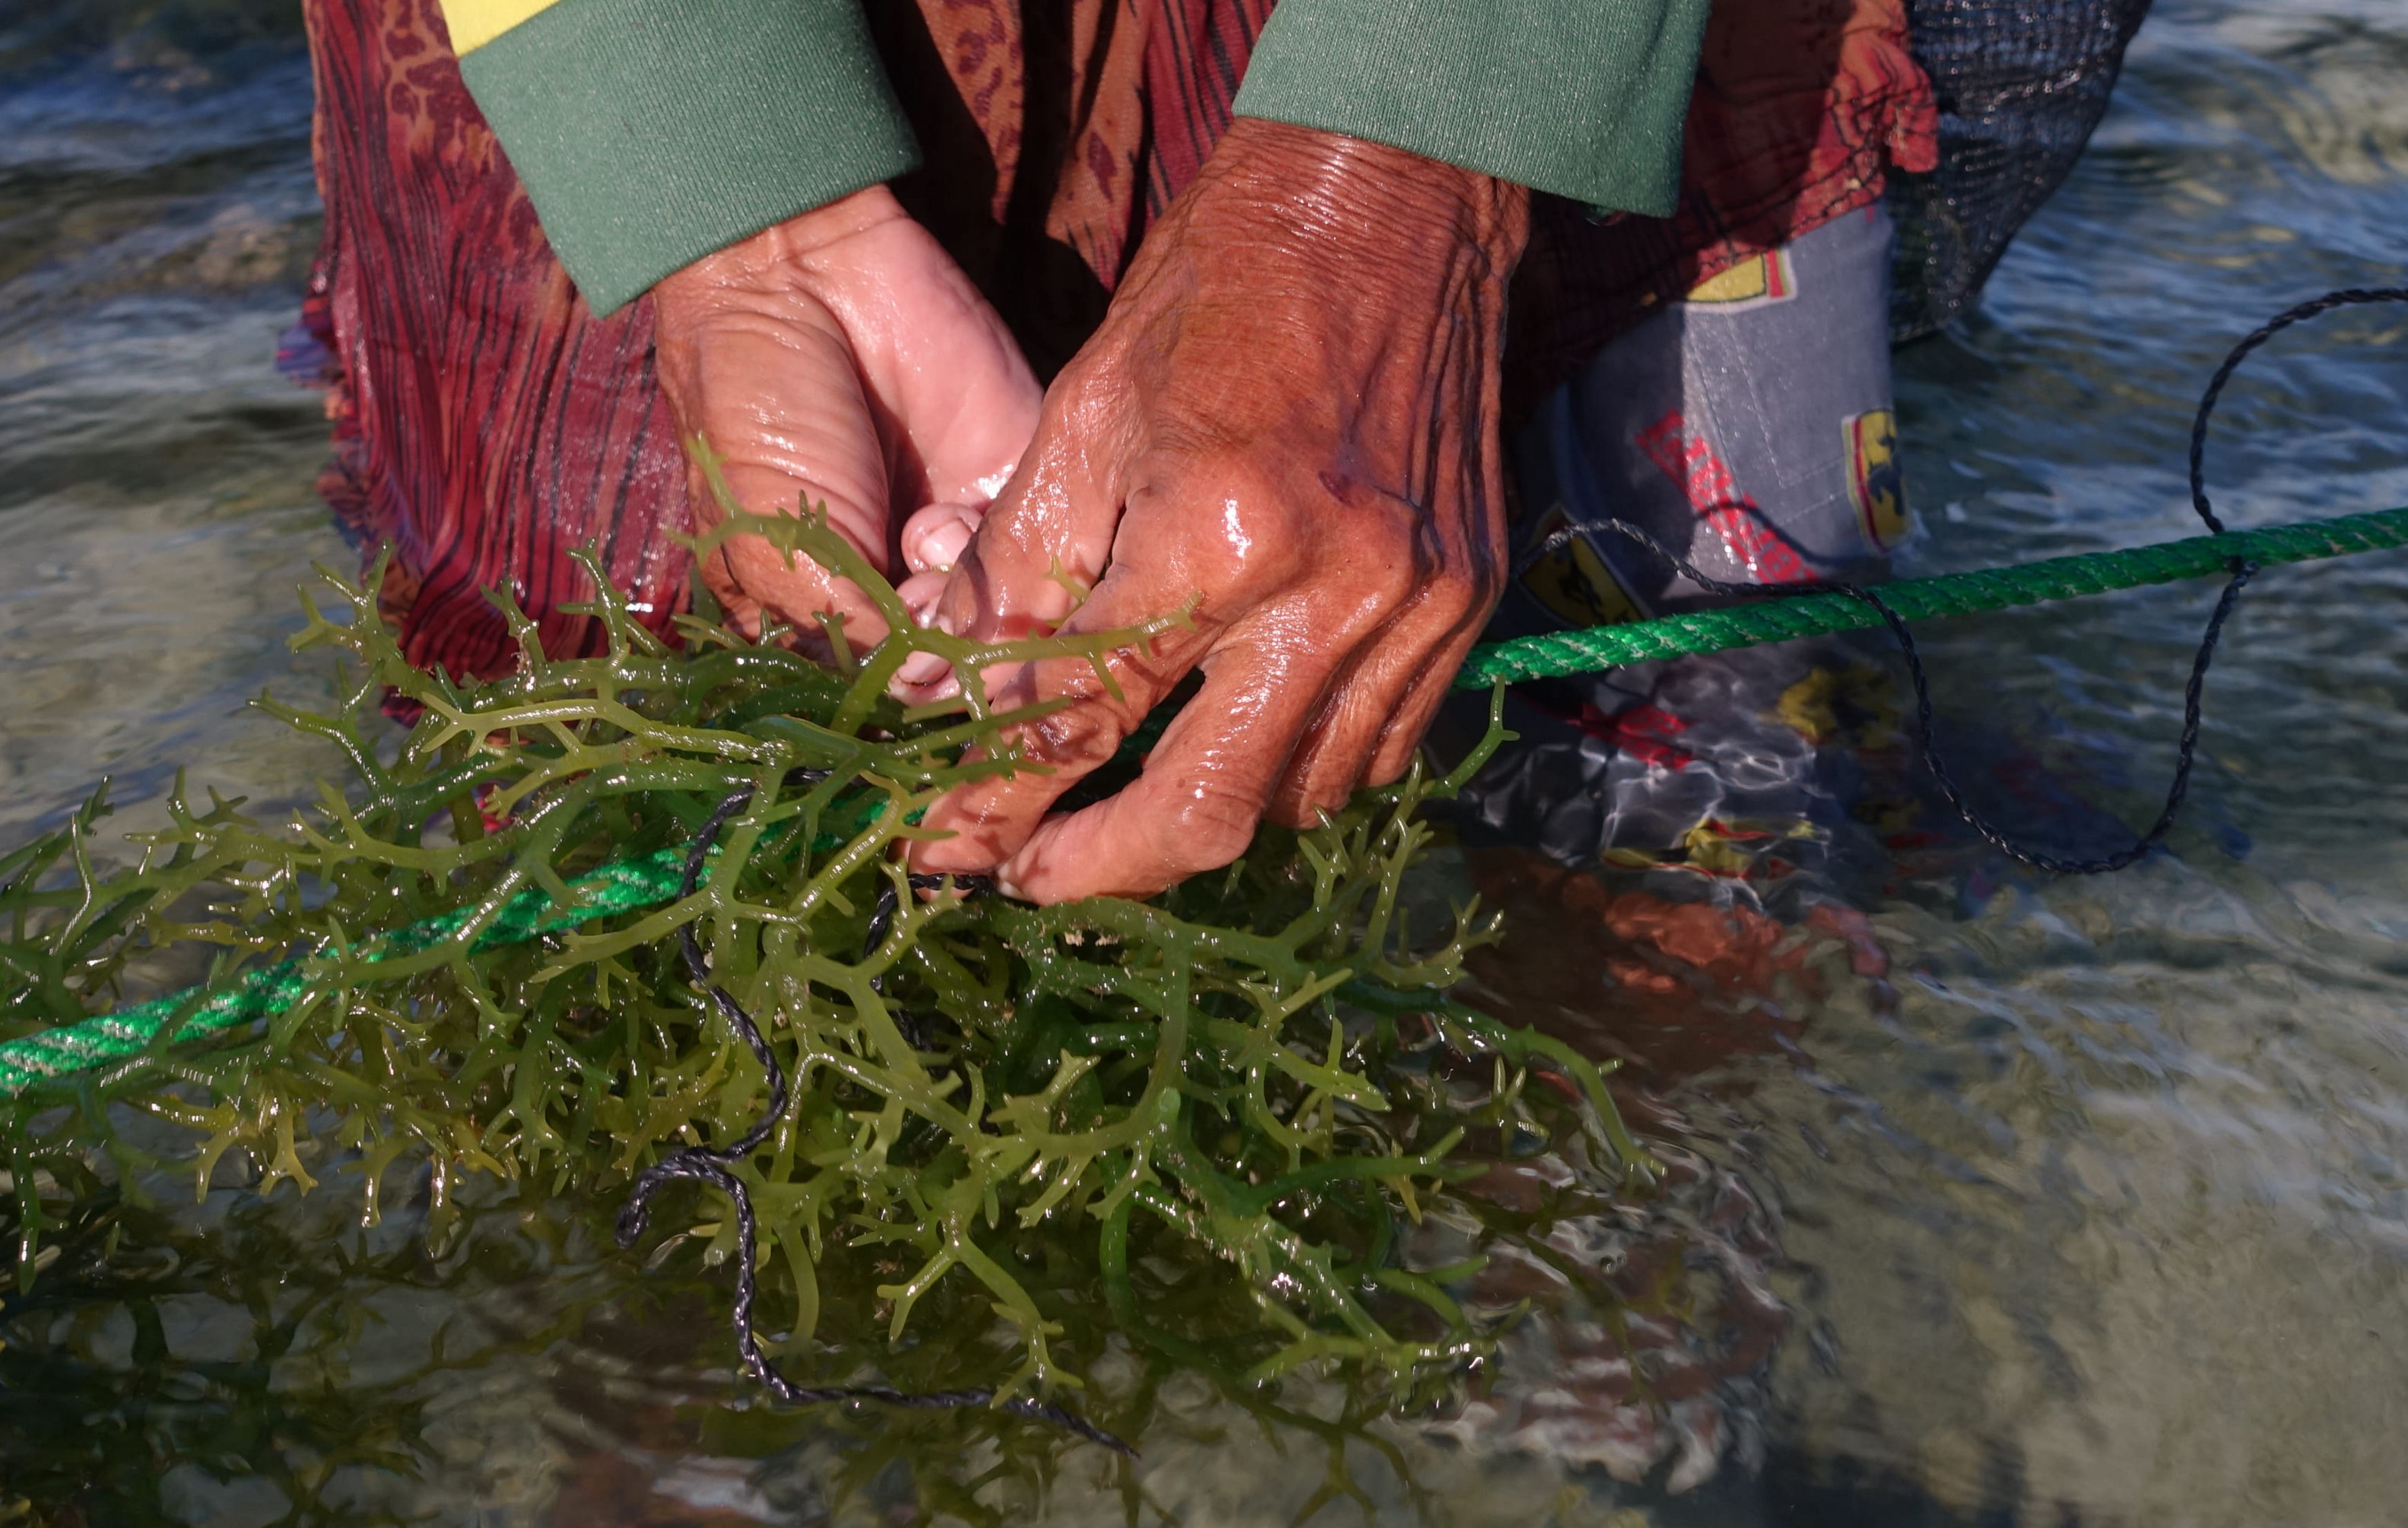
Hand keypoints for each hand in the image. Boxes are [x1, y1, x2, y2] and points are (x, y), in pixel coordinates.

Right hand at [652, 186, 1040, 652]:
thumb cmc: (757, 411)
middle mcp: (896, 586)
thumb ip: (845, 630)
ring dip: (962, 605)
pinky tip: (942, 514)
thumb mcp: (771, 542)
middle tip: (905, 611)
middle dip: (935, 660)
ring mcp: (961, 538)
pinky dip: (992, 553)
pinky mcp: (1015, 483)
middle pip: (949, 672)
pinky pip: (1040, 555)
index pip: (873, 698)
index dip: (888, 711)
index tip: (885, 694)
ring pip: (997, 624)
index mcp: (821, 610)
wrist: (800, 274)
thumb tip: (916, 694)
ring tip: (913, 545)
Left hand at [899, 119, 1530, 901]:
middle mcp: (1332, 593)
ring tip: (1127, 804)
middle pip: (1208, 808)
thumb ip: (1013, 572)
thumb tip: (940, 696)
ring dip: (1203, 817)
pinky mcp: (1467, 604)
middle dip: (1108, 868)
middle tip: (1033, 878)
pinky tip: (1236, 737)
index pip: (1083, 719)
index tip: (945, 849)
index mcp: (1218, 534)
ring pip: (1302, 796)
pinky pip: (1378, 747)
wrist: (1393, 198)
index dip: (999, 804)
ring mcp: (1417, 609)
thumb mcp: (1083, 413)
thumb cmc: (1219, 287)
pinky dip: (1297, 768)